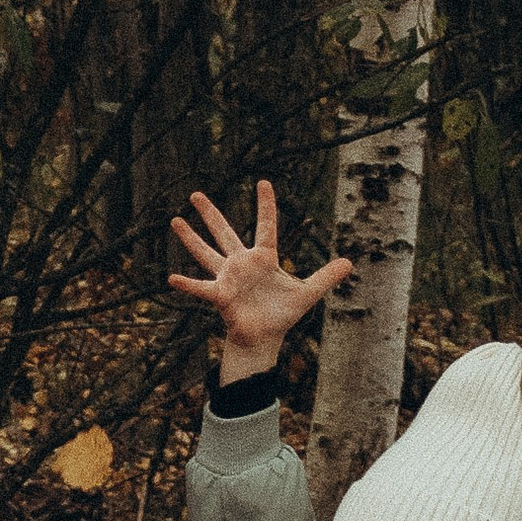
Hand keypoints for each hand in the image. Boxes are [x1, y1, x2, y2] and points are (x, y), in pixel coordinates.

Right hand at [170, 181, 350, 387]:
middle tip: (195, 194)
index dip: (266, 204)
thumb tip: (350, 262)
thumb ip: (326, 277)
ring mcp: (228, 278)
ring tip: (174, 220)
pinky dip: (187, 285)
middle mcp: (242, 263)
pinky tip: (172, 279)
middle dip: (210, 214)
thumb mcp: (308, 293)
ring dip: (190, 238)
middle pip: (224, 232)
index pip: (266, 225)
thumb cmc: (282, 314)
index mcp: (264, 258)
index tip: (263, 182)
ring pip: (206, 253)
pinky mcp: (221, 295)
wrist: (265, 338)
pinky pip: (202, 288)